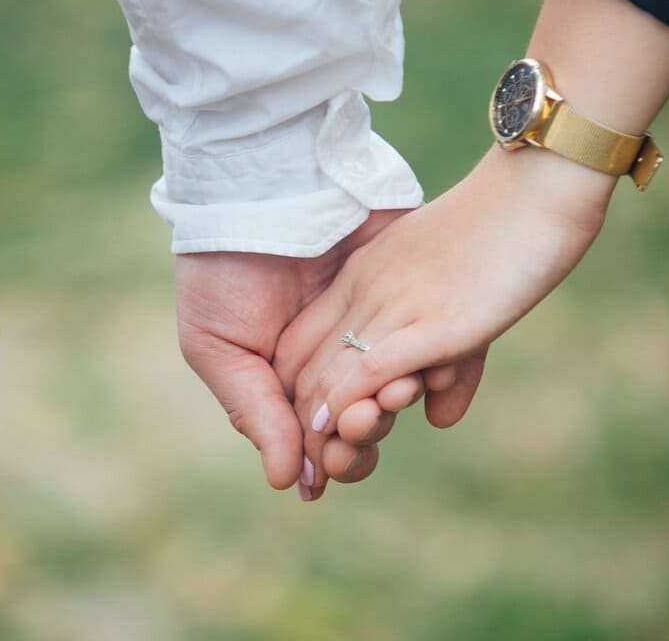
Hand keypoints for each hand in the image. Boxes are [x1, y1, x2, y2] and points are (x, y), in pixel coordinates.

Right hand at [175, 209, 429, 496]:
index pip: (322, 440)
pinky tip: (435, 374)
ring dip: (404, 401)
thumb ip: (255, 412)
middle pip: (369, 421)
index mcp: (292, 380)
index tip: (330, 464)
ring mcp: (384, 327)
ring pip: (410, 387)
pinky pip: (450, 341)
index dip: (331, 459)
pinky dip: (449, 365)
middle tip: (365, 423)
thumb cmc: (222, 270)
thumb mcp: (219, 346)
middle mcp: (342, 360)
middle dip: (368, 435)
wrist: (260, 186)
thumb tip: (290, 481)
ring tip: (399, 392)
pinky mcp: (420, 295)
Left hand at [276, 145, 617, 496]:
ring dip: (328, 429)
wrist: (539, 184)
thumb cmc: (508, 228)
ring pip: (334, 377)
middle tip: (312, 466)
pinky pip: (373, 370)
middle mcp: (369, 289)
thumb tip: (435, 418)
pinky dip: (353, 406)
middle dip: (304, 424)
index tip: (310, 433)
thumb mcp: (456, 289)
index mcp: (365, 273)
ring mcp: (399, 306)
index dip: (297, 394)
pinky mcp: (436, 324)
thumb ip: (443, 353)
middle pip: (307, 367)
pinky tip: (346, 429)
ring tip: (327, 464)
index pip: (300, 343)